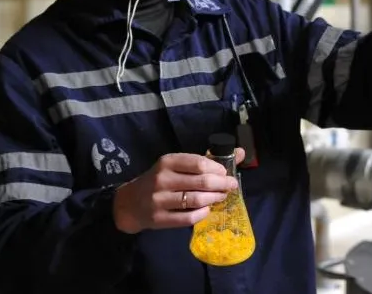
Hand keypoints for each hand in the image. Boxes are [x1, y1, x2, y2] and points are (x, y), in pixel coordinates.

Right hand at [112, 148, 245, 233]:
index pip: (198, 163)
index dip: (217, 168)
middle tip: (231, 186)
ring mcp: (159, 200)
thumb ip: (206, 160)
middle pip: (201, 182)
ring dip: (214, 199)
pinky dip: (202, 214)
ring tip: (221, 197)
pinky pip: (187, 218)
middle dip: (221, 184)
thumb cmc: (160, 180)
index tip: (226, 172)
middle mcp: (162, 179)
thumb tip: (240, 152)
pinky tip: (208, 210)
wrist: (131, 203)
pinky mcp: (159, 219)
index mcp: (167, 162)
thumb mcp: (177, 165)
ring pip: (196, 200)